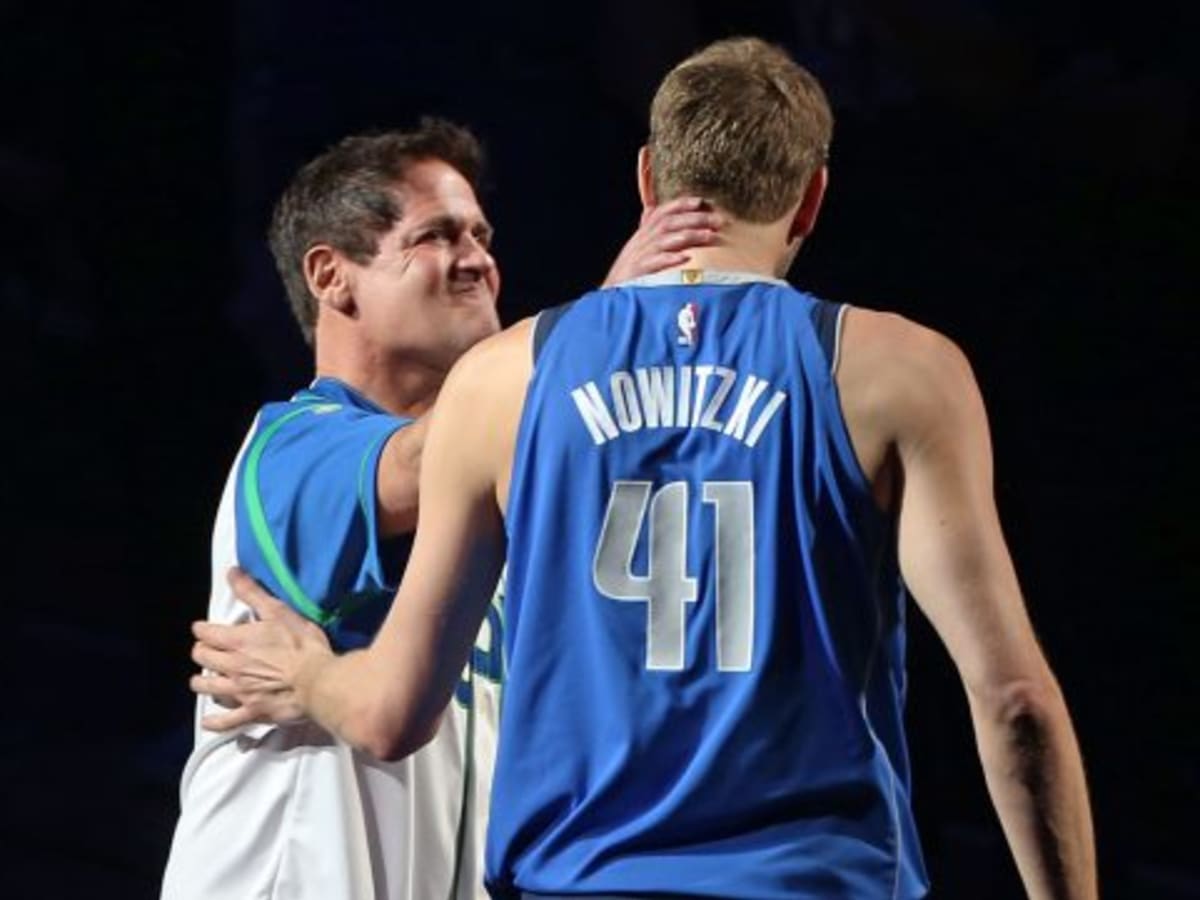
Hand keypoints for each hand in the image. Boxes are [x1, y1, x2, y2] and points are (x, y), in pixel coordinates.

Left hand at [189, 568, 333, 730]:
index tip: (205, 628)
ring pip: (208, 687)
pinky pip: (226, 721)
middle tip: (208, 650)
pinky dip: (214, 721)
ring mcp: (240, 691)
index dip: (203, 629)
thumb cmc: (302, 645)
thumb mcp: (279, 611)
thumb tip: (232, 572)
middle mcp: (232, 666)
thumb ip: (252, 593)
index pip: (206, 633)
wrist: (318, 681)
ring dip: (202, 682)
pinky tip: (207, 721)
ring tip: (204, 679)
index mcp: (237, 641)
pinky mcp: (252, 711)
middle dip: (202, 652)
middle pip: (203, 658)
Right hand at [602, 197, 722, 285]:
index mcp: (645, 232)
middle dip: (694, 219)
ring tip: (709, 236)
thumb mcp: (642, 247)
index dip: (681, 204)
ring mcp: (640, 255)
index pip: (663, 212)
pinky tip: (686, 259)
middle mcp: (643, 240)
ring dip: (688, 236)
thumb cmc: (633, 270)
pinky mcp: (639, 271)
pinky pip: (656, 263)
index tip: (701, 202)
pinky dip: (671, 259)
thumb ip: (655, 230)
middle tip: (717, 221)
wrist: (612, 293)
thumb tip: (674, 217)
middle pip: (669, 223)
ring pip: (665, 239)